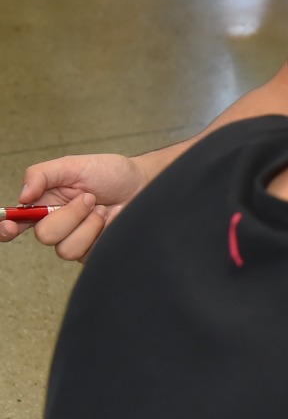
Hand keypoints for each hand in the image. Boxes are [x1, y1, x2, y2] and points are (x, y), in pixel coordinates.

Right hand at [0, 153, 149, 260]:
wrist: (144, 183)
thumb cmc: (110, 172)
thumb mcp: (74, 165)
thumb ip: (42, 175)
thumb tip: (22, 196)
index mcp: (44, 203)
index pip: (16, 223)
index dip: (6, 229)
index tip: (10, 227)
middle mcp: (56, 225)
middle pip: (44, 236)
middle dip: (70, 215)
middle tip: (90, 198)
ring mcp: (75, 241)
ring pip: (66, 249)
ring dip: (89, 224)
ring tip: (103, 208)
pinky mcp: (93, 252)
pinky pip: (89, 253)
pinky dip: (104, 230)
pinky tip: (113, 217)